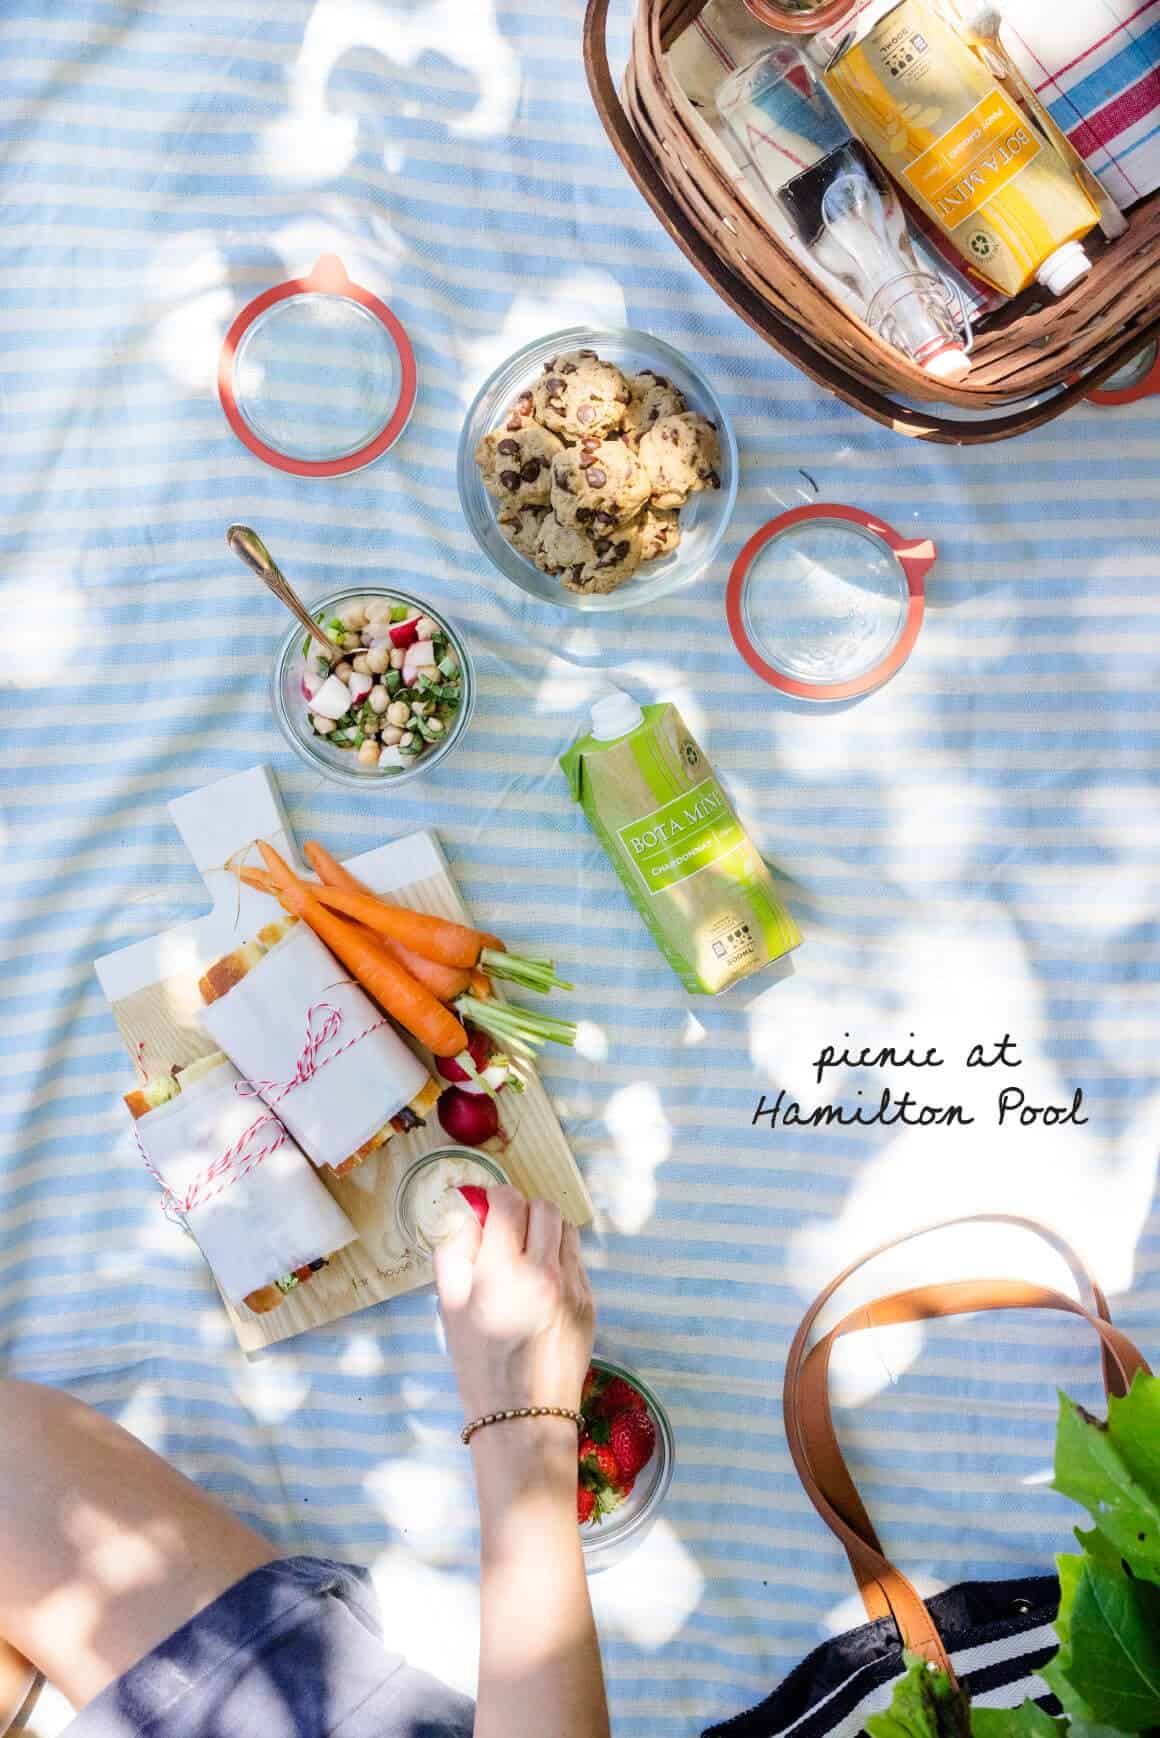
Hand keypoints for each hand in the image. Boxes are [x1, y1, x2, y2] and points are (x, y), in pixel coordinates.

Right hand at [435, 1187, 594, 1425]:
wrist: (524, 1416)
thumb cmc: (479, 1364)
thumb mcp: (450, 1308)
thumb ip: (454, 1251)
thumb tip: (468, 1213)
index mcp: (503, 1272)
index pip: (508, 1203)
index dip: (495, 1197)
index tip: (488, 1207)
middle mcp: (544, 1272)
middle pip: (544, 1207)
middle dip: (522, 1210)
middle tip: (507, 1231)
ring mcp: (574, 1287)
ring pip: (566, 1229)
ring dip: (545, 1230)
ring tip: (527, 1256)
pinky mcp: (590, 1302)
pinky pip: (577, 1260)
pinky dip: (559, 1259)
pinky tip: (542, 1286)